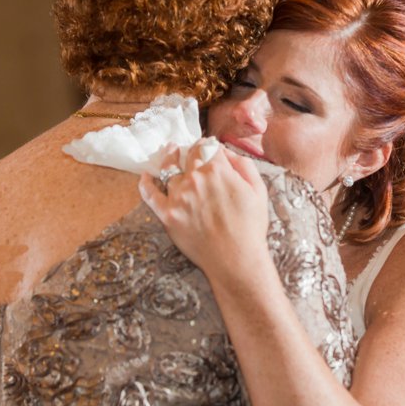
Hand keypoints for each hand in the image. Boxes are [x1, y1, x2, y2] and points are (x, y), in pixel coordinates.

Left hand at [138, 142, 269, 276]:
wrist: (235, 260)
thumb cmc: (250, 228)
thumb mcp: (258, 190)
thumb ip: (243, 165)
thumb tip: (226, 153)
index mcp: (218, 170)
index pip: (208, 147)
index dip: (208, 146)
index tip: (208, 147)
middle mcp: (195, 179)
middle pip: (189, 155)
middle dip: (191, 150)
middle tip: (190, 150)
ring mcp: (179, 196)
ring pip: (169, 169)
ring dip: (169, 158)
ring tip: (169, 152)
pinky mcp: (167, 214)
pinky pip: (150, 194)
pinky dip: (146, 183)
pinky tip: (145, 176)